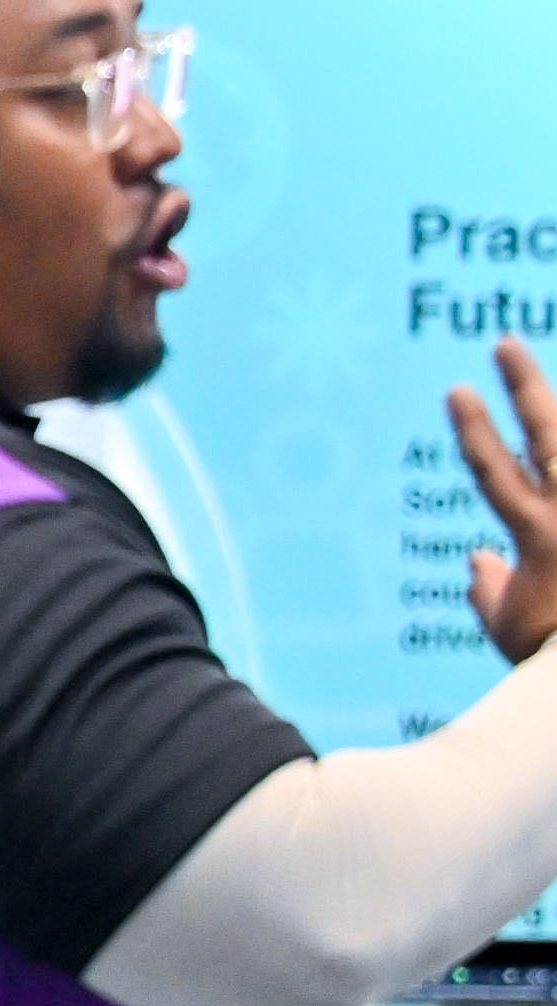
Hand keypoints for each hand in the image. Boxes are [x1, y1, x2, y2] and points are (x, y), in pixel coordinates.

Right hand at [452, 336, 556, 662]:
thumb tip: (480, 562)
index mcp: (537, 536)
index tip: (459, 388)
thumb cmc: (554, 662)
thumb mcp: (511, 632)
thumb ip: (491, 592)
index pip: (493, 468)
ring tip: (551, 385)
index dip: (474, 427)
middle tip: (506, 343)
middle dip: (525, 386)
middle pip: (548, 435)